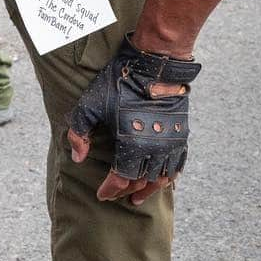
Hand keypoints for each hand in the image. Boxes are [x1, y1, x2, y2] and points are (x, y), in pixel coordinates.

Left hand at [67, 35, 199, 205]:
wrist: (155, 64)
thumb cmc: (120, 82)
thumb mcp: (90, 104)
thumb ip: (79, 132)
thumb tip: (78, 157)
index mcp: (131, 144)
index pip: (120, 180)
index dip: (110, 191)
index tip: (102, 195)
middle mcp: (154, 149)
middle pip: (140, 182)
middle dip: (126, 191)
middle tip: (116, 194)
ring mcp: (171, 143)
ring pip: (161, 178)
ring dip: (149, 189)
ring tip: (138, 196)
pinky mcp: (182, 135)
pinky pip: (178, 165)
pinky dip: (169, 177)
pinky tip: (161, 179)